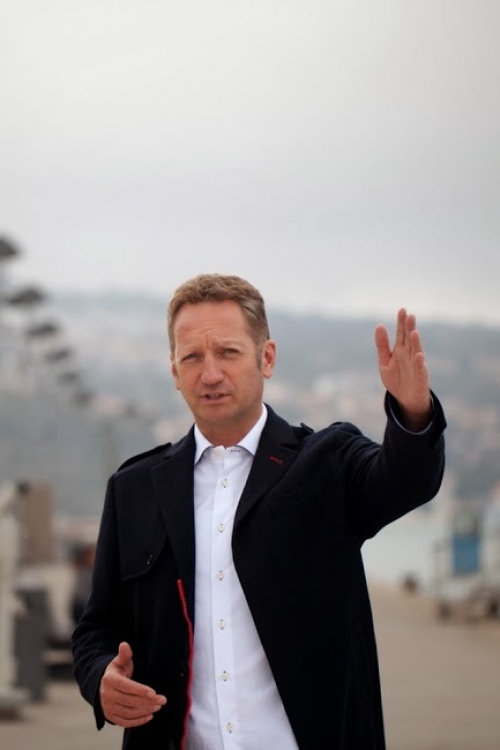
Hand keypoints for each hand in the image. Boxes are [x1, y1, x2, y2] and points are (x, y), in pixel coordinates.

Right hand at [99, 642, 166, 727]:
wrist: (102, 687)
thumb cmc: (117, 672)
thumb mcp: (119, 662)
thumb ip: (124, 655)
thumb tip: (125, 644)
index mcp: (110, 680)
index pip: (127, 686)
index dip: (140, 690)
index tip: (154, 693)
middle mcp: (107, 695)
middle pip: (129, 701)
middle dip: (147, 701)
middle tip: (162, 700)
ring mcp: (108, 708)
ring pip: (129, 712)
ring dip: (145, 711)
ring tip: (158, 706)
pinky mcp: (111, 717)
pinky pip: (125, 722)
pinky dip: (138, 721)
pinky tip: (149, 716)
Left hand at [375, 308, 431, 429]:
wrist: (405, 401)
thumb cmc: (396, 380)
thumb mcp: (384, 362)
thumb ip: (382, 345)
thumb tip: (379, 325)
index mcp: (400, 350)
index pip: (401, 334)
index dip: (401, 322)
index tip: (402, 310)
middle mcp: (410, 355)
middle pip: (409, 340)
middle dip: (409, 328)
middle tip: (409, 315)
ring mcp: (416, 366)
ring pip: (416, 352)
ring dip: (416, 342)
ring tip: (414, 332)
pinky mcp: (420, 378)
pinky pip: (420, 369)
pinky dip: (419, 363)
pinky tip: (418, 355)